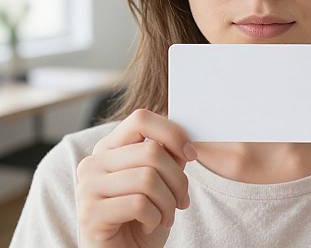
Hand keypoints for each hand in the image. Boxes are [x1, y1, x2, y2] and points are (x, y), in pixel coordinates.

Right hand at [77, 108, 196, 247]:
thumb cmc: (143, 218)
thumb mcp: (160, 180)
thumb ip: (167, 155)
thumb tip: (184, 137)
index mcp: (109, 147)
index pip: (141, 118)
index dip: (172, 133)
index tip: (191, 154)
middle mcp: (93, 162)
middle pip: (151, 151)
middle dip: (178, 179)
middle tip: (182, 200)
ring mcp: (87, 187)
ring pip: (147, 178)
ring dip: (168, 202)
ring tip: (166, 215)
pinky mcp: (89, 214)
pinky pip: (139, 204)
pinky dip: (155, 217)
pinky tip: (149, 225)